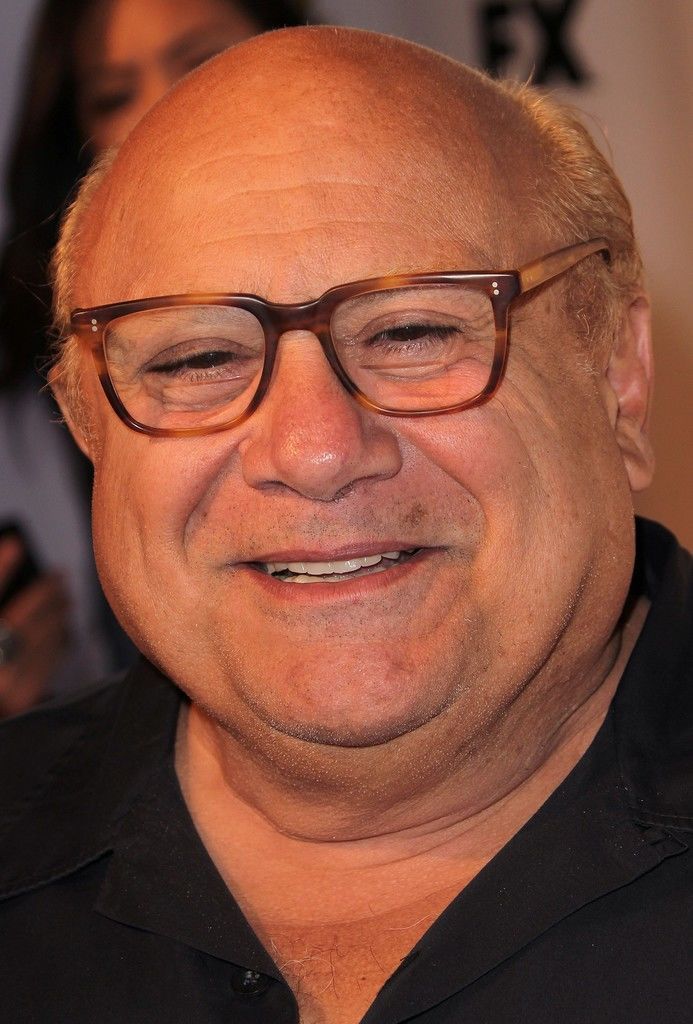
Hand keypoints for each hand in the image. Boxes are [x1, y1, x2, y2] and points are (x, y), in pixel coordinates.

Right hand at [0, 535, 69, 717]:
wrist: (2, 737)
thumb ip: (2, 598)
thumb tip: (13, 560)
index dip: (0, 568)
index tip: (16, 543)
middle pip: (20, 618)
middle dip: (43, 593)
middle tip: (59, 576)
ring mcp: (4, 687)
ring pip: (38, 637)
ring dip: (55, 614)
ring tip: (65, 597)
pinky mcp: (19, 701)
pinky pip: (46, 660)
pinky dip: (56, 640)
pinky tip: (63, 629)